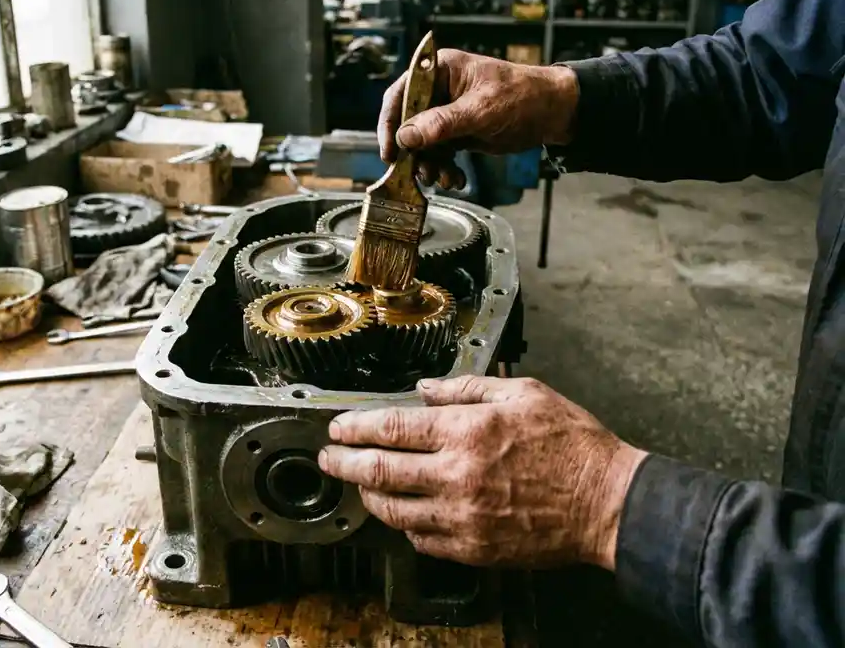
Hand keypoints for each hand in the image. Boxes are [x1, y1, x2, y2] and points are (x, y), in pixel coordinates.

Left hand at [318, 375, 647, 569]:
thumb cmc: (572, 445)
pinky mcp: (473, 549)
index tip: (338, 428)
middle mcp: (457, 476)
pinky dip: (403, 524)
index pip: (390, 428)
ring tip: (360, 484)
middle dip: (343, 464)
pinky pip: (421, 540)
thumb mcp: (523, 393)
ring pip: (392, 510)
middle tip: (328, 458)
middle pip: (378, 471)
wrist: (609, 503)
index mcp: (467, 432)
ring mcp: (463, 518)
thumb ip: (466, 388)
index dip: (354, 428)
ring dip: (368, 496)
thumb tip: (425, 388)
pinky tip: (402, 511)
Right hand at [378, 50, 578, 188]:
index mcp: (440, 71)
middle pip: (408, 123)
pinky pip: (439, 153)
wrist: (553, 113)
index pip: (401, 93)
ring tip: (442, 178)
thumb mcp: (481, 110)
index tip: (391, 151)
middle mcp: (438, 90)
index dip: (390, 123)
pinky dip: (444, 168)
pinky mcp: (457, 132)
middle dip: (413, 152)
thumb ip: (442, 123)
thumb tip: (406, 136)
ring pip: (422, 143)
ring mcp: (447, 113)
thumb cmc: (523, 96)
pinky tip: (455, 178)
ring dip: (429, 165)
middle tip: (419, 173)